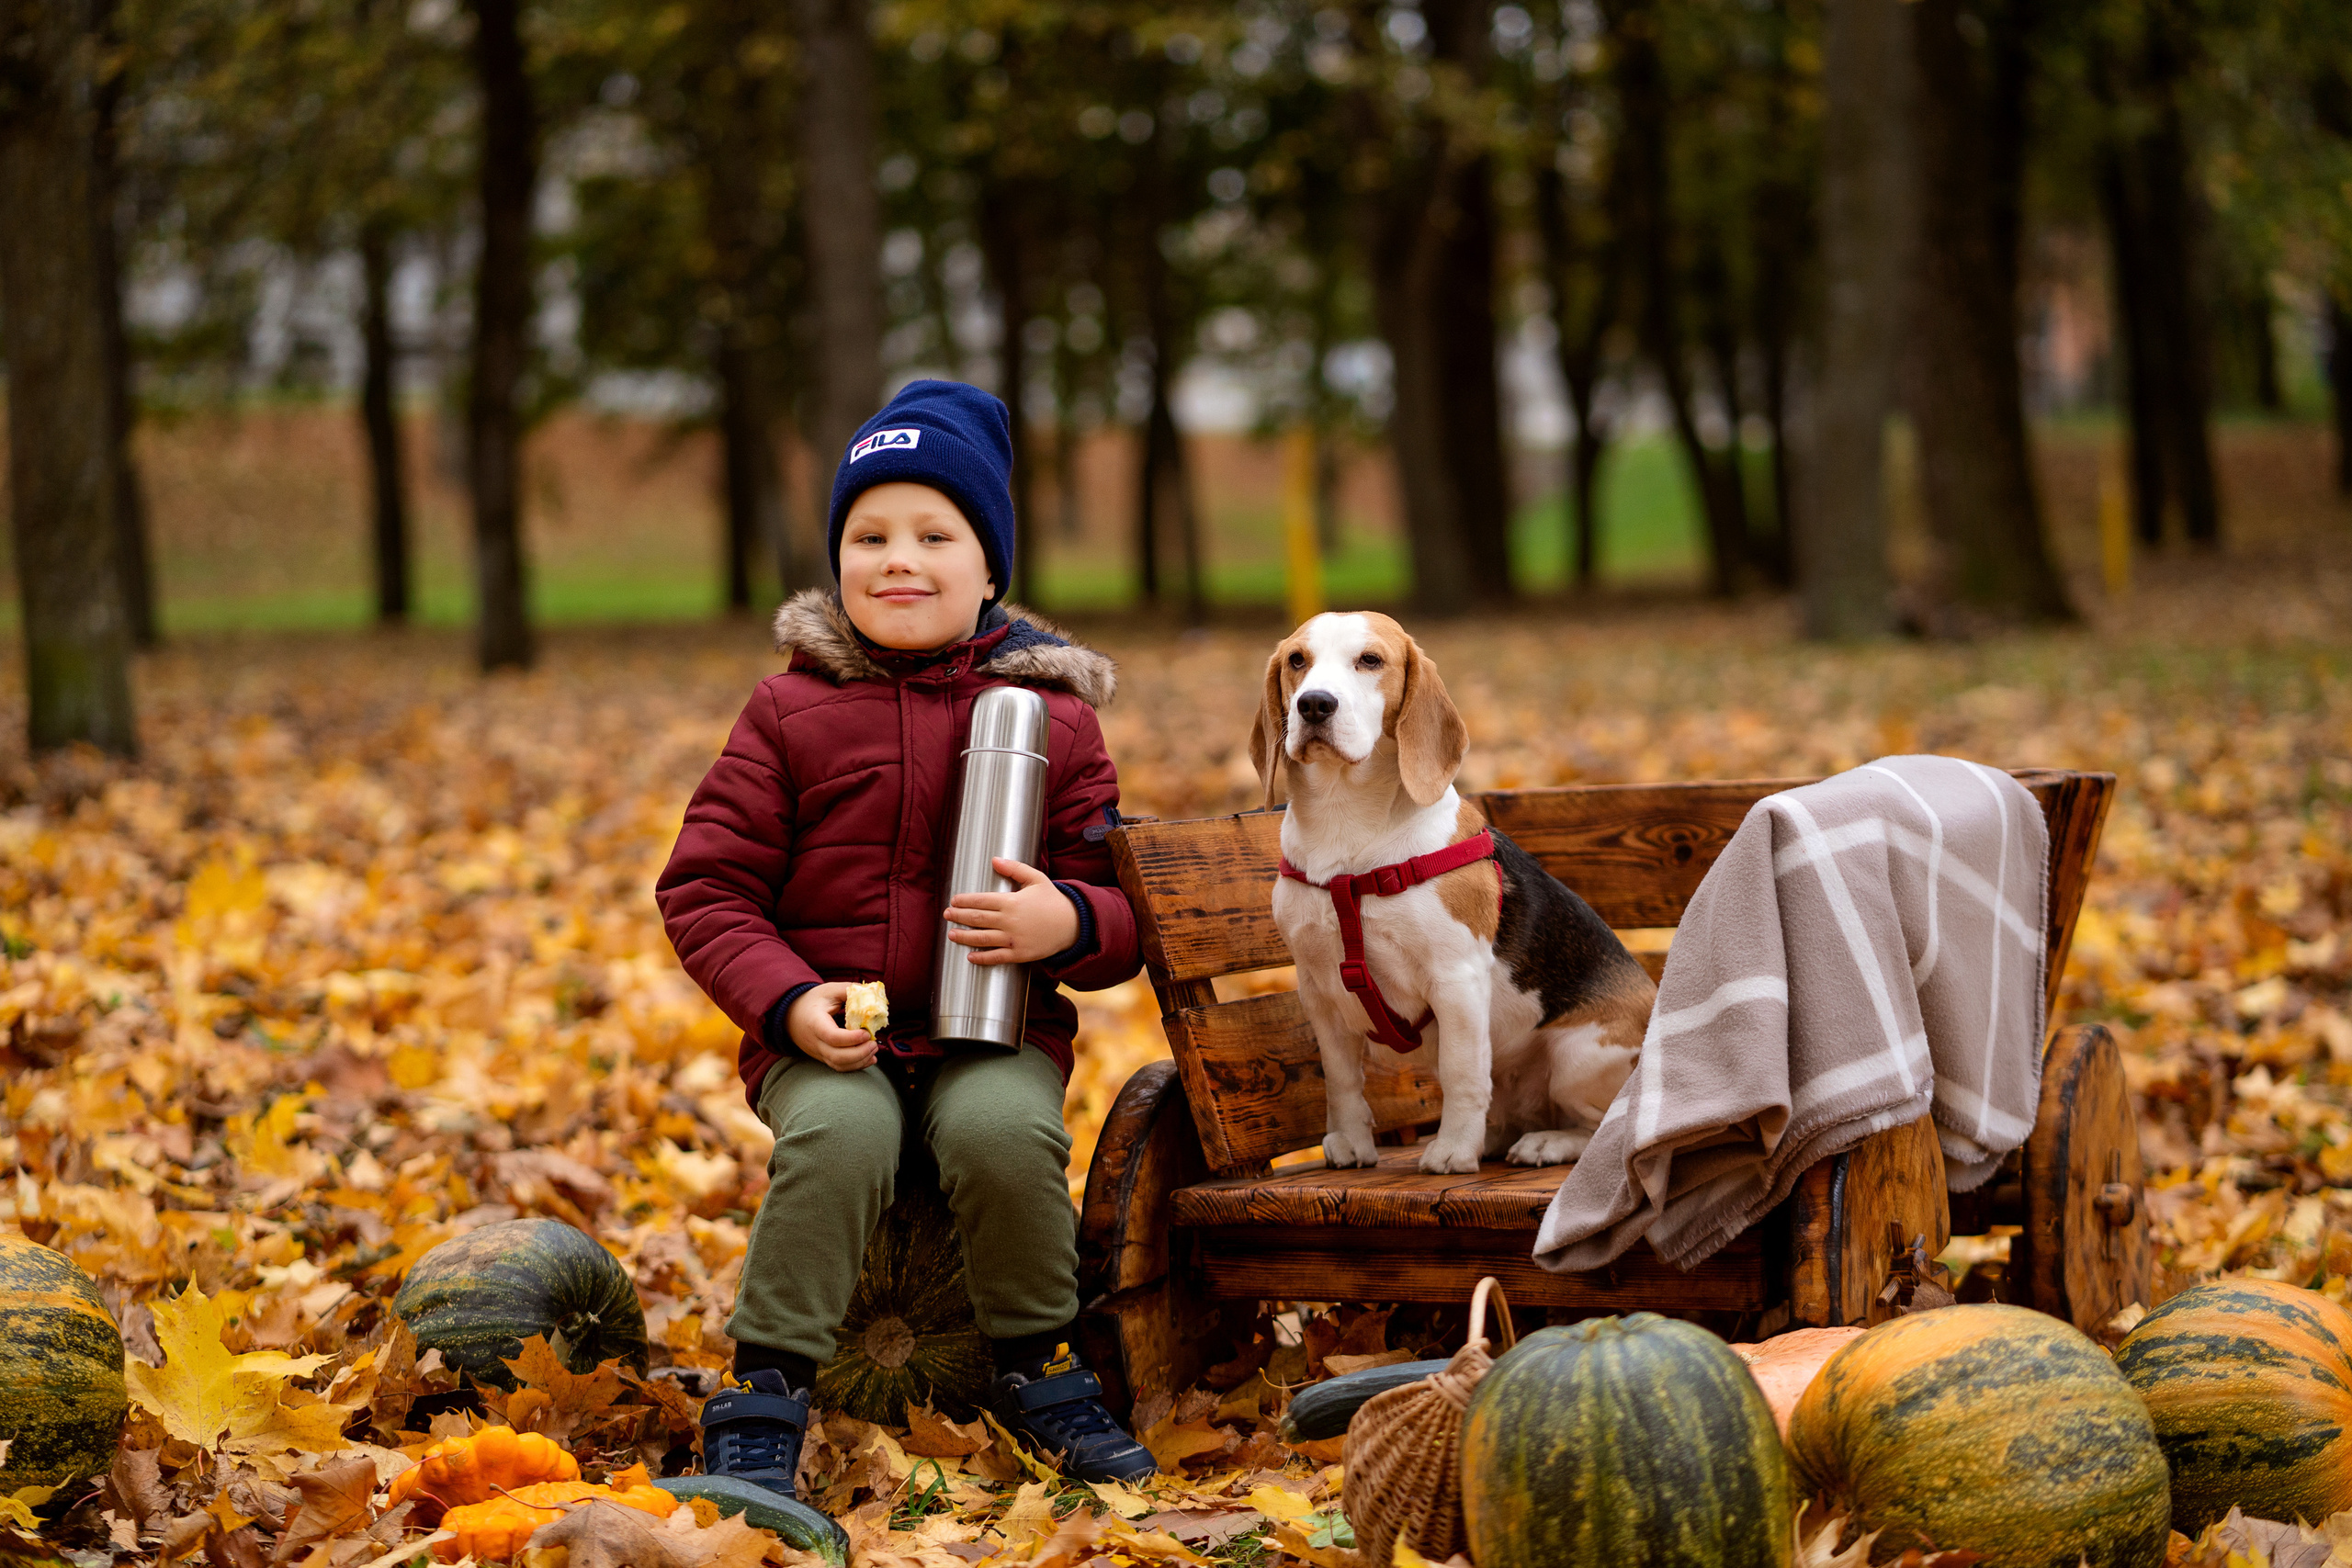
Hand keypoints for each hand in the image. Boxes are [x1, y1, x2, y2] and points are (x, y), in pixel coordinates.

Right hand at [788, 982, 880, 1071]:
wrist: (791, 1015)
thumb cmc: (813, 1001)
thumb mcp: (829, 990)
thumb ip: (850, 990)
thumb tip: (871, 993)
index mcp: (815, 1023)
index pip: (832, 1037)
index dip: (852, 1038)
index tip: (867, 1033)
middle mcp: (815, 1041)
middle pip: (836, 1056)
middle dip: (860, 1053)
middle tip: (873, 1043)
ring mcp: (818, 1052)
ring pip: (838, 1065)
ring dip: (860, 1061)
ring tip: (874, 1049)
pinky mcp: (823, 1057)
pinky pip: (839, 1067)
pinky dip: (856, 1066)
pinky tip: (869, 1058)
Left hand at [944, 858, 1077, 966]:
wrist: (1072, 925)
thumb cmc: (1053, 901)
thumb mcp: (1036, 879)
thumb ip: (1014, 868)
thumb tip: (995, 859)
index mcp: (1011, 901)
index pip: (981, 900)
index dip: (964, 901)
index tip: (954, 900)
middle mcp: (1009, 921)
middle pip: (977, 919)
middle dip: (959, 917)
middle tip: (947, 915)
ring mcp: (1014, 939)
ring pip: (982, 938)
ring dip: (964, 937)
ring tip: (951, 934)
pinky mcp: (1019, 954)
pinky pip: (996, 957)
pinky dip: (981, 958)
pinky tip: (970, 956)